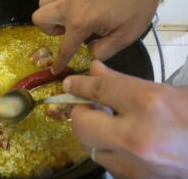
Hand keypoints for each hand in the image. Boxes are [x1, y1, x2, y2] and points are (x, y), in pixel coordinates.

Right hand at [33, 0, 164, 73]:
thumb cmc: (137, 4)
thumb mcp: (125, 36)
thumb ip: (103, 51)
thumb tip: (89, 53)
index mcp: (80, 22)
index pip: (64, 48)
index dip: (59, 62)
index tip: (55, 69)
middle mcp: (68, 5)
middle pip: (39, 18)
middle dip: (48, 29)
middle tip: (65, 31)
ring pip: (44, 2)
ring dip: (52, 13)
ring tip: (70, 16)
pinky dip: (61, 0)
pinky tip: (77, 3)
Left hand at [62, 61, 187, 178]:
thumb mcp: (165, 91)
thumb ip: (124, 81)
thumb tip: (94, 70)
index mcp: (148, 104)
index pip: (99, 90)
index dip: (80, 85)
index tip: (70, 84)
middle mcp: (137, 137)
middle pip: (82, 125)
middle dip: (80, 114)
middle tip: (89, 107)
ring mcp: (136, 165)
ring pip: (93, 149)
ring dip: (96, 135)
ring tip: (112, 126)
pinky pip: (109, 164)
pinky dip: (111, 152)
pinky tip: (126, 144)